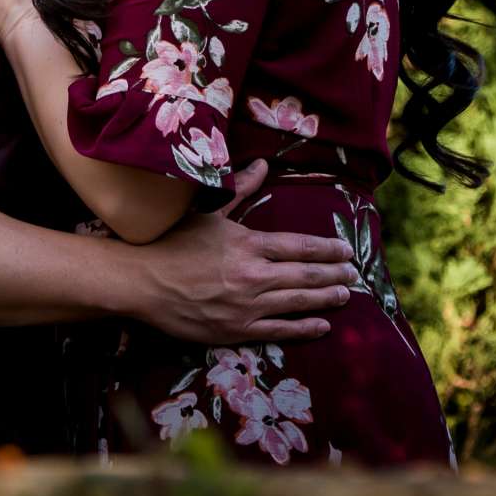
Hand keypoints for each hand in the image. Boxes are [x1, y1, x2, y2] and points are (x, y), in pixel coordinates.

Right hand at [123, 160, 359, 343]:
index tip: (345, 250)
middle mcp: (253, 275)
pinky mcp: (236, 331)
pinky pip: (278, 330)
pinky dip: (304, 329)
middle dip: (333, 274)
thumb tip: (263, 164)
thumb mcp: (209, 212)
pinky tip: (322, 325)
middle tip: (353, 274)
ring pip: (297, 303)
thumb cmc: (172, 242)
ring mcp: (246, 306)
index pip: (300, 246)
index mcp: (249, 244)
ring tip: (344, 295)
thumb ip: (241, 190)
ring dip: (325, 298)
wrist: (141, 280)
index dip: (327, 249)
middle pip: (305, 275)